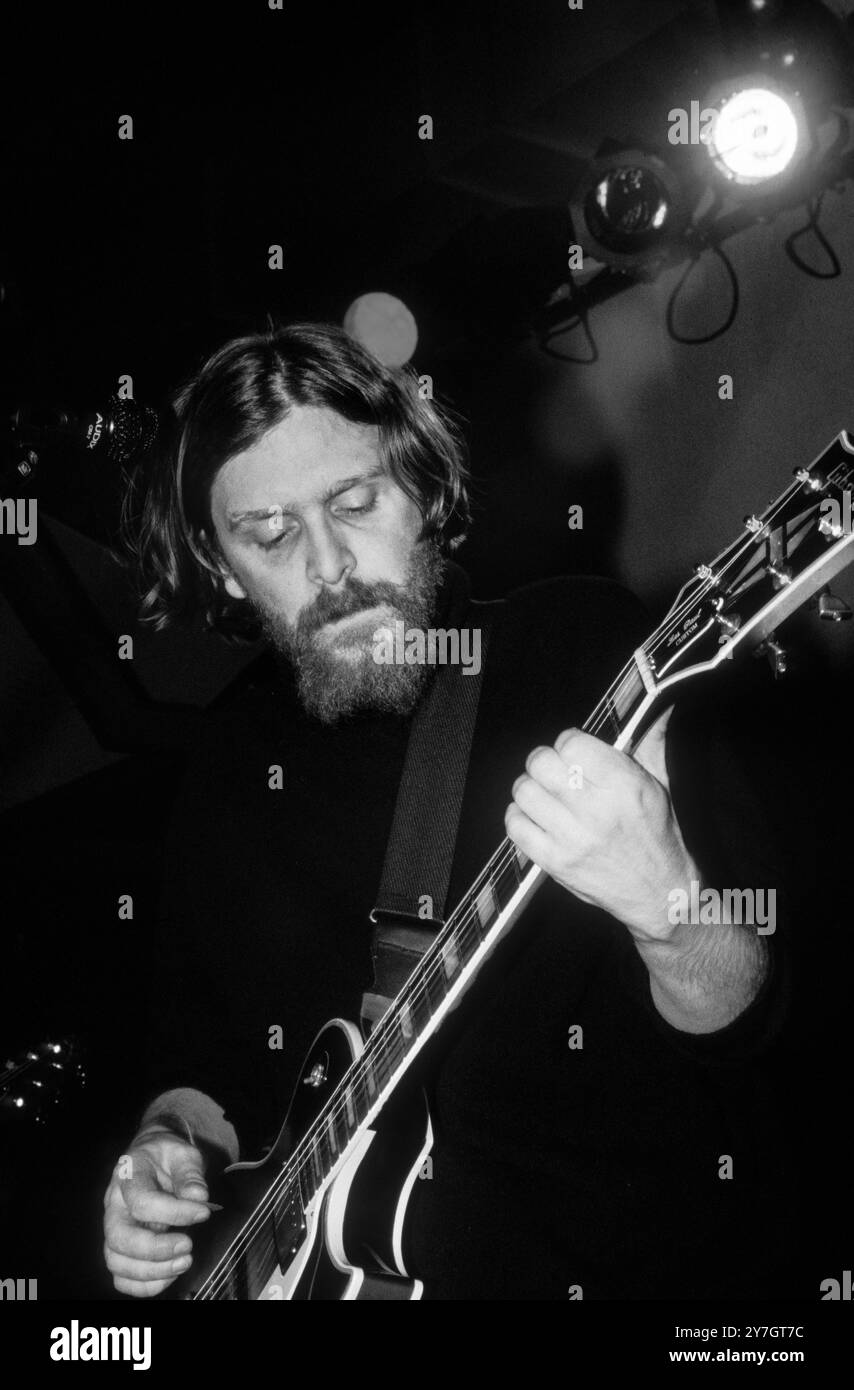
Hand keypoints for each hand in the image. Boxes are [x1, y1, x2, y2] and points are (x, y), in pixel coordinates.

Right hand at [103, 1130, 211, 1296]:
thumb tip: (197, 1197)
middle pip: (119, 1238)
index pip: (142, 1201)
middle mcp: (114, 1205)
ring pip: (116, 1262)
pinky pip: (121, 1277)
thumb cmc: (167, 1157)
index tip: (203, 1212)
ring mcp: (114, 1228)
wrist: (153, 1158)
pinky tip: (170, 1275)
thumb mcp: (183, 1153)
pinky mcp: (121, 1248)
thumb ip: (190, 1173)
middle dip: (155, 1249)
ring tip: (184, 1262)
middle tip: (188, 1245)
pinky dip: (143, 1285)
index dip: (174, 1212)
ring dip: (152, 1271)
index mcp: (128, 1176)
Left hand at [504, 708, 696, 942]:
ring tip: (545, 794)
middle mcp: (597, 811)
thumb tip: (658, 709)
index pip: (572, 742)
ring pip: (524, 792)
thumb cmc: (657, 837)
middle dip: (544, 762)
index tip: (574, 751)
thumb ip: (649, 744)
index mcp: (624, 786)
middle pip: (541, 763)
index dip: (569, 743)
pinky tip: (536, 817)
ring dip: (530, 788)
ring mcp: (573, 839)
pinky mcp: (555, 863)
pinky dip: (519, 816)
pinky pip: (515, 826)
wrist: (659, 894)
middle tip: (554, 770)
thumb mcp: (660, 785)